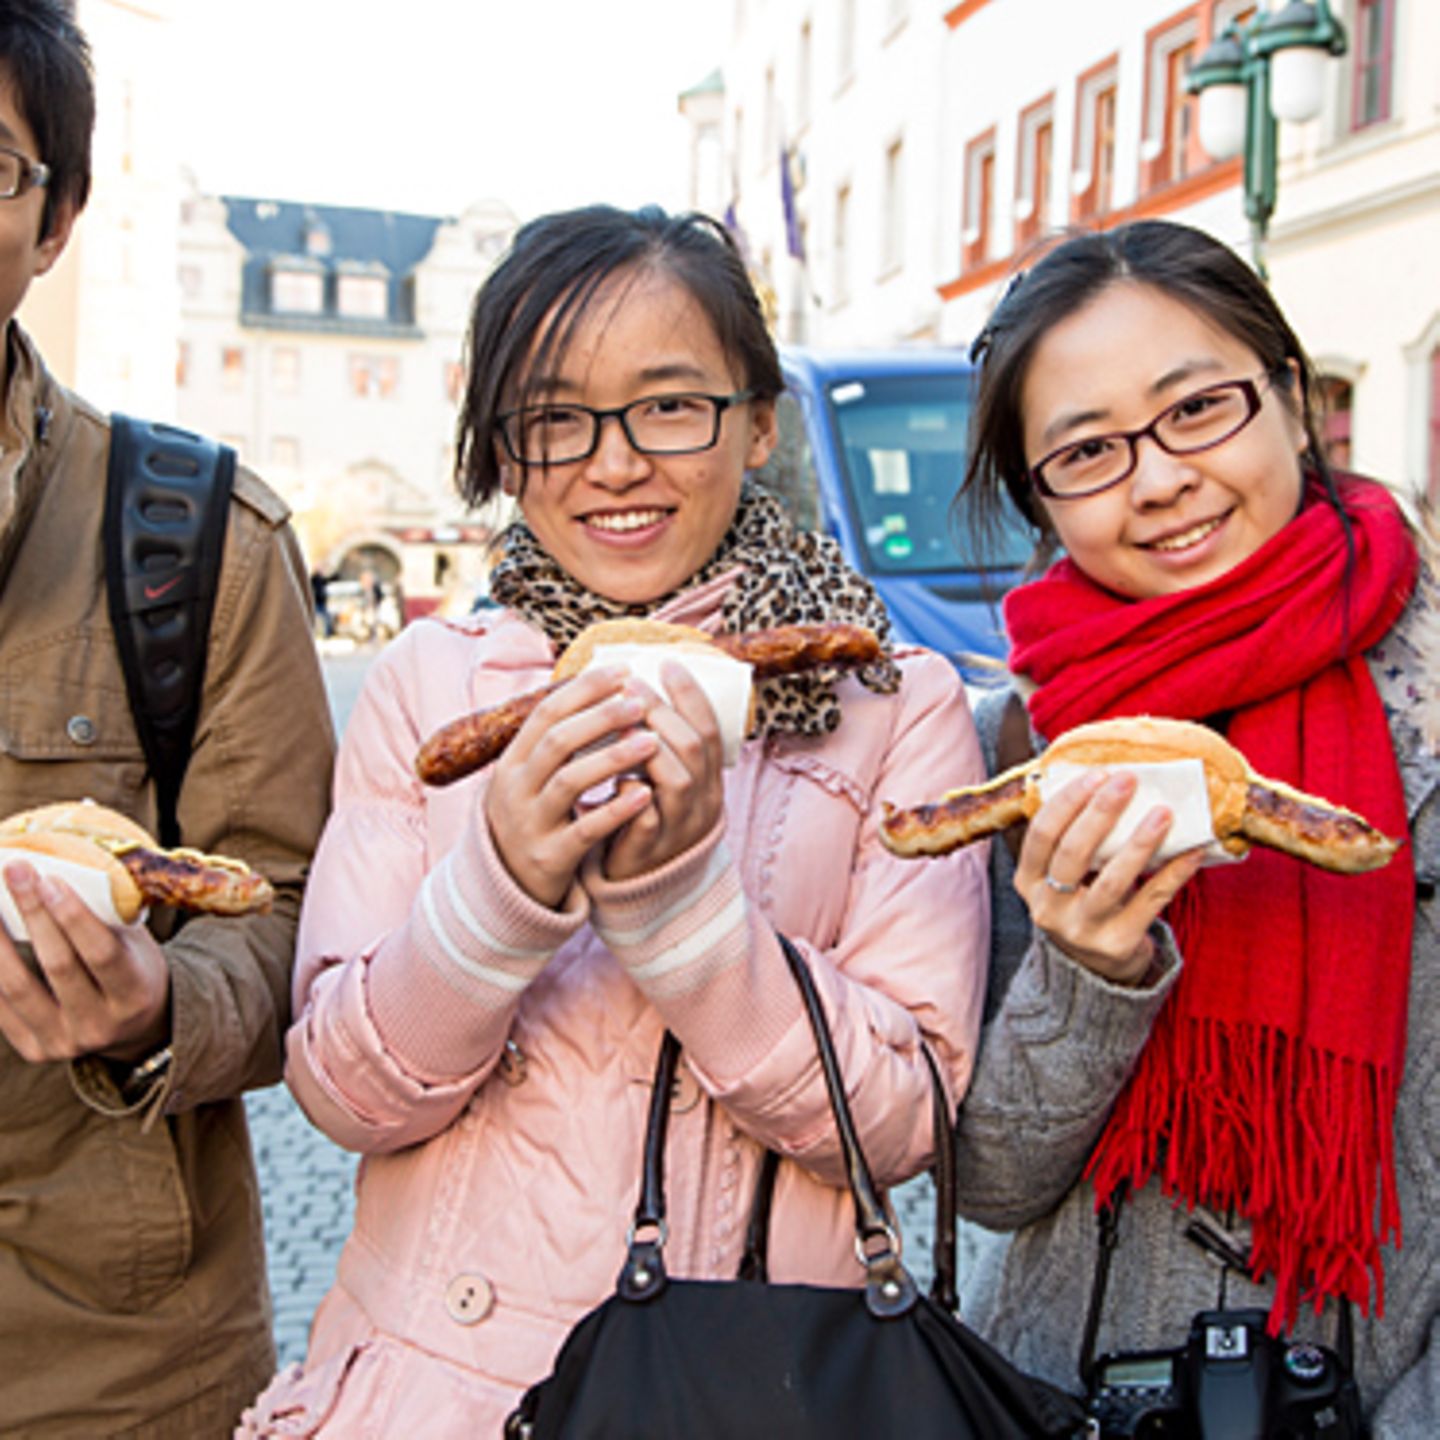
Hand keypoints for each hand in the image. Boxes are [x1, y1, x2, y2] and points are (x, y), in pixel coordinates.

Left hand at [0, 862, 170, 1062]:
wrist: (134, 1026)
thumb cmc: (133, 968)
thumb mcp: (135, 946)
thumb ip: (105, 921)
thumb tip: (55, 877)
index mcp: (134, 995)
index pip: (101, 953)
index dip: (74, 917)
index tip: (50, 879)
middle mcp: (100, 1025)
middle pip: (58, 965)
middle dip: (33, 913)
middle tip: (15, 872)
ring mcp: (64, 1042)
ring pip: (17, 987)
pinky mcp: (34, 1050)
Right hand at [485, 666, 660, 907]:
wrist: (506, 886)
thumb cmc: (533, 818)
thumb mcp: (530, 777)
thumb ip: (557, 740)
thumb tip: (597, 687)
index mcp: (512, 761)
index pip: (547, 713)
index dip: (585, 689)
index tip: (622, 672)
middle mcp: (515, 788)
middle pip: (558, 741)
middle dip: (601, 717)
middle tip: (640, 702)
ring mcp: (530, 823)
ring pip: (569, 781)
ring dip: (612, 757)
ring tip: (651, 741)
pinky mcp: (550, 857)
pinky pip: (585, 830)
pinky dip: (615, 809)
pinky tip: (644, 794)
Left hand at [603, 660, 725, 882]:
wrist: (643, 883)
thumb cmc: (648, 818)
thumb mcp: (666, 781)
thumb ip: (661, 744)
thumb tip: (636, 686)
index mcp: (710, 781)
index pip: (711, 730)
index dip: (691, 695)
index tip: (667, 663)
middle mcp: (702, 802)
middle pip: (693, 748)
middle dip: (662, 711)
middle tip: (631, 684)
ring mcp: (678, 827)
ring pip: (678, 780)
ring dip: (648, 745)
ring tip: (620, 722)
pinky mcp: (650, 849)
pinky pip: (647, 817)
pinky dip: (632, 792)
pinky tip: (616, 775)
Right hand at [1014, 770, 1204, 984]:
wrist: (1094, 968)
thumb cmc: (1081, 903)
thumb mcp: (1060, 877)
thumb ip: (1071, 841)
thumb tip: (1108, 783)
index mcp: (1028, 882)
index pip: (1041, 834)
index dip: (1067, 801)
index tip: (1097, 774)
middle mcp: (1048, 907)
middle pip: (1073, 852)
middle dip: (1101, 811)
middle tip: (1128, 781)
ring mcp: (1081, 929)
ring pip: (1112, 879)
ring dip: (1140, 842)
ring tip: (1163, 813)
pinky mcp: (1116, 944)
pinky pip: (1150, 901)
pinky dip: (1173, 874)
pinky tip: (1191, 851)